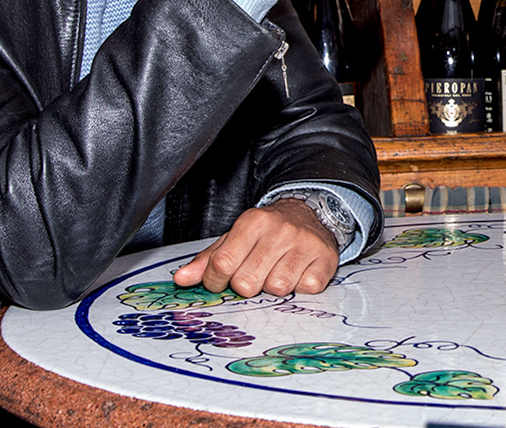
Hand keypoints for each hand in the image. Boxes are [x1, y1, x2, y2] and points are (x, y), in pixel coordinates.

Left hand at [172, 199, 339, 296]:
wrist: (310, 215)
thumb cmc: (267, 232)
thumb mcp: (235, 237)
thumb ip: (208, 260)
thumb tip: (181, 280)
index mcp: (252, 222)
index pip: (222, 264)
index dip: (216, 281)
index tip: (222, 281)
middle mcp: (280, 230)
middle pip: (247, 282)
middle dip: (248, 285)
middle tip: (256, 273)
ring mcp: (304, 244)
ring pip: (277, 289)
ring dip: (274, 287)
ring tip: (278, 271)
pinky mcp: (325, 259)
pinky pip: (304, 290)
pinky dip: (300, 287)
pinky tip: (298, 272)